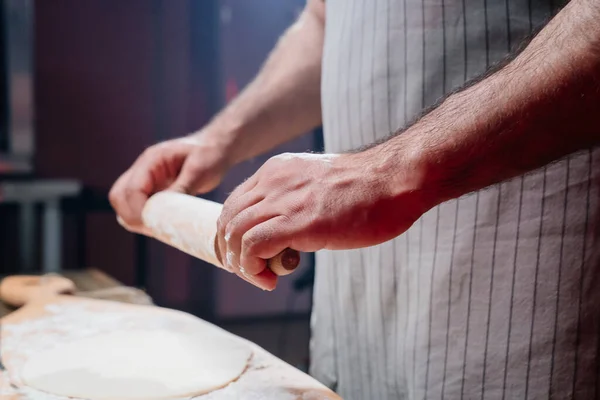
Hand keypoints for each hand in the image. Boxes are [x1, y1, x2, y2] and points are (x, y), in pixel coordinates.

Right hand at [109, 134, 230, 234]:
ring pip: (123, 201)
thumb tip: (166, 212)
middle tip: (153, 230)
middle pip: (119, 196)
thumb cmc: (211, 155)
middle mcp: (143, 168)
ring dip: (133, 217)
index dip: (138, 211)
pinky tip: (158, 225)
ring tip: (155, 229)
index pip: (131, 189)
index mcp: (152, 159)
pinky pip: (136, 204)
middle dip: (131, 215)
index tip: (153, 225)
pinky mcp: (152, 187)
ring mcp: (145, 177)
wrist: (216, 147)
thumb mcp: (199, 171)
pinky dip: (141, 216)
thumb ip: (181, 189)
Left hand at [216, 151, 426, 290]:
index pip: (235, 203)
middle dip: (231, 251)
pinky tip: (270, 279)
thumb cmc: (369, 189)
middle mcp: (273, 181)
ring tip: (261, 278)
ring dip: (240, 263)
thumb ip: (298, 201)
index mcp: (278, 171)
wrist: (395, 179)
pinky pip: (252, 246)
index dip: (234, 234)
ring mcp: (283, 200)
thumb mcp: (320, 186)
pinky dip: (252, 268)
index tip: (248, 256)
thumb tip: (289, 232)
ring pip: (234, 233)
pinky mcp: (297, 222)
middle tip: (249, 272)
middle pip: (227, 218)